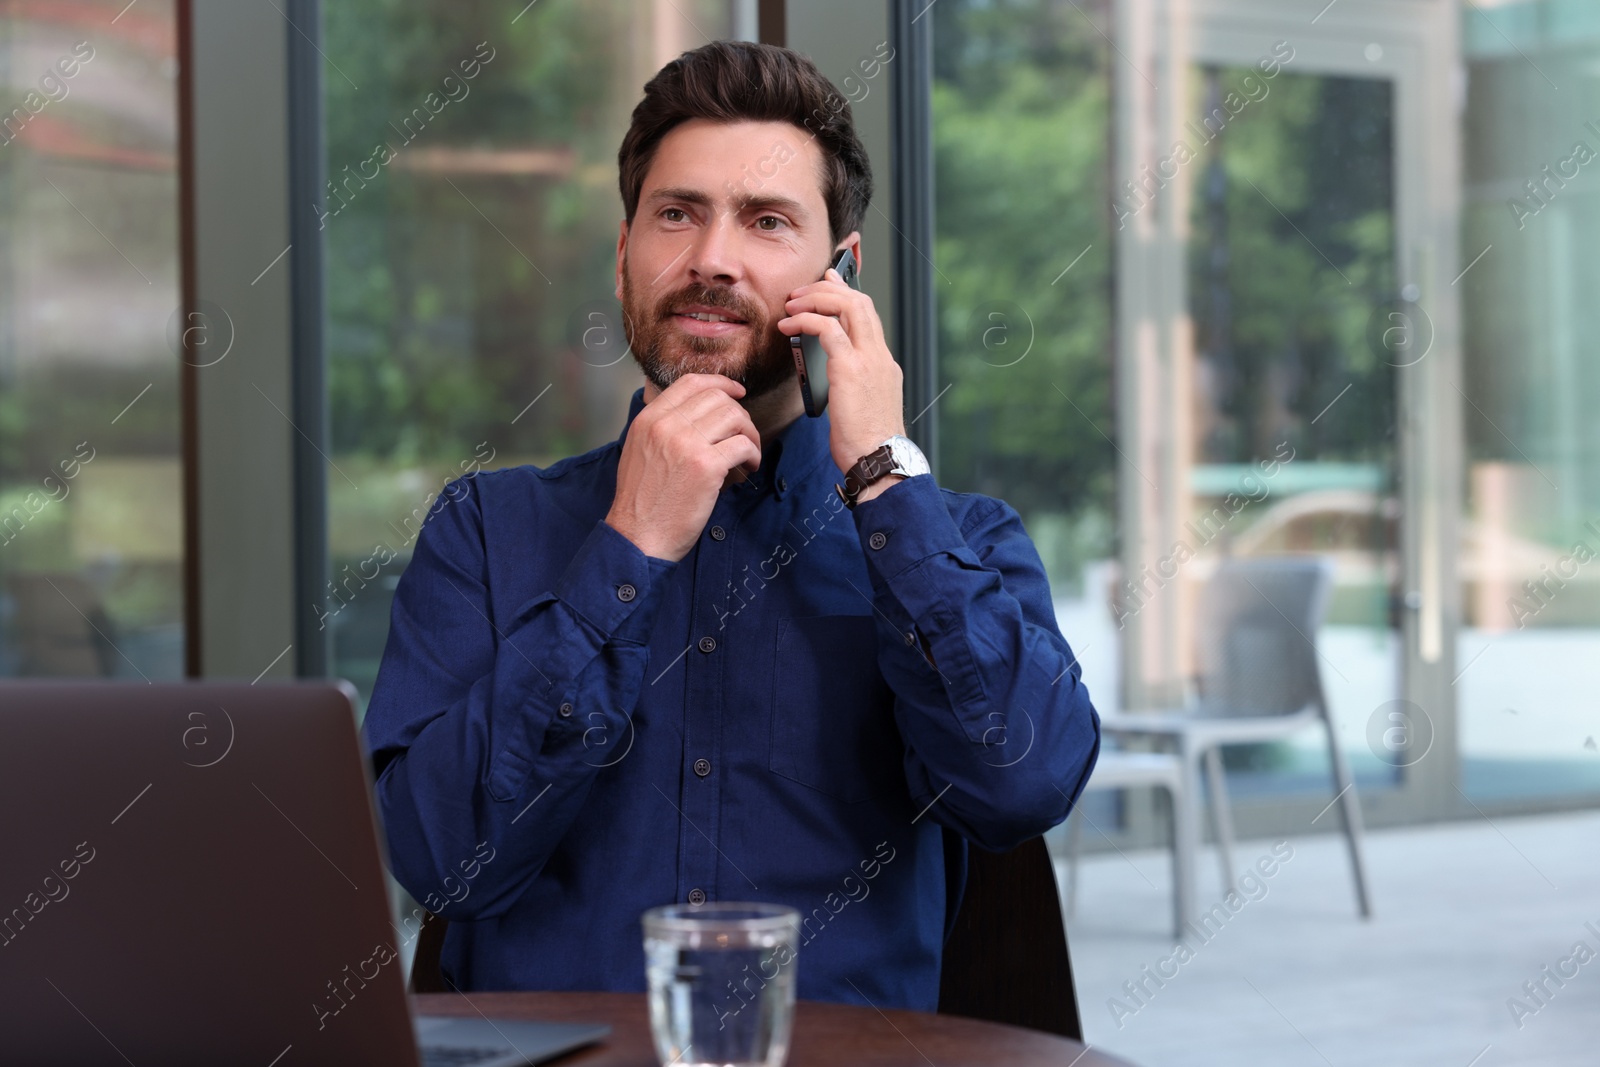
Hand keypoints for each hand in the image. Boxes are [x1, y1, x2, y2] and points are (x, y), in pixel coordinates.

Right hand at [605, 374, 760, 561]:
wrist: (638, 536)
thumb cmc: (643, 501)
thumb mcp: (639, 451)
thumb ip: (662, 428)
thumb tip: (698, 415)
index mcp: (649, 419)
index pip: (690, 383)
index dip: (720, 383)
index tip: (737, 392)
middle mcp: (666, 426)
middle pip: (717, 398)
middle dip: (739, 413)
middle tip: (744, 434)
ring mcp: (686, 444)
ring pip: (734, 416)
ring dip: (750, 433)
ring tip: (749, 453)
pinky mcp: (706, 466)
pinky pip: (743, 445)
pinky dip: (753, 454)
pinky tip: (750, 467)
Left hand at [780, 267, 905, 475]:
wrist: (880, 461)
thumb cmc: (867, 444)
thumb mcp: (863, 406)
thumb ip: (852, 384)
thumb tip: (834, 377)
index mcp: (883, 364)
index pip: (867, 315)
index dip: (845, 294)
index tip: (827, 282)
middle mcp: (880, 356)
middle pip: (859, 302)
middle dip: (827, 289)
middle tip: (801, 291)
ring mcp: (869, 359)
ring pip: (847, 306)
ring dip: (815, 298)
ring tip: (792, 305)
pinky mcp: (851, 369)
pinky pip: (827, 329)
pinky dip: (805, 320)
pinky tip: (788, 326)